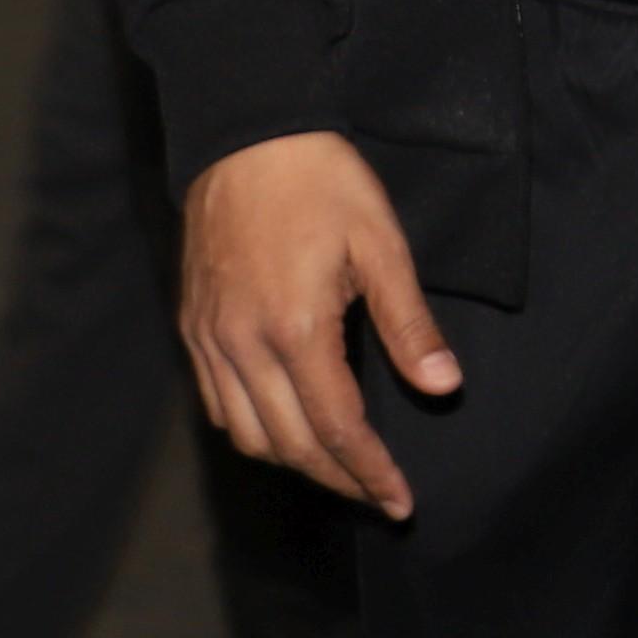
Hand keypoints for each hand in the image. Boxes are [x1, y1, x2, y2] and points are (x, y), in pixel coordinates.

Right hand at [181, 130, 455, 517]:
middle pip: (290, 445)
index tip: (400, 501)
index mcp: (295, 330)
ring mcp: (209, 339)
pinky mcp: (193, 327)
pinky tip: (285, 430)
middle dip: (338, 481)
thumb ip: (409, 325)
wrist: (246, 136)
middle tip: (379, 499)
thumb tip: (444, 387)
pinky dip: (252, 432)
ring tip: (339, 471)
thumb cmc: (322, 183)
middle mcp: (242, 346)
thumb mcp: (382, 245)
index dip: (371, 473)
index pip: (337, 428)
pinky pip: (217, 405)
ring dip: (294, 463)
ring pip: (246, 435)